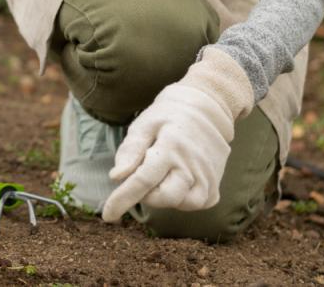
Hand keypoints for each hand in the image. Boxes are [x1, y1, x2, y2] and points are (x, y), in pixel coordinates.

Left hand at [101, 48, 254, 221]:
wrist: (206, 109)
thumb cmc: (167, 117)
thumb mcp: (144, 125)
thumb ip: (130, 151)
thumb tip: (116, 177)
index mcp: (170, 147)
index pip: (143, 181)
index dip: (123, 200)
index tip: (108, 216)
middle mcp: (192, 164)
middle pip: (164, 197)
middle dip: (147, 194)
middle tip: (145, 174)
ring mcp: (207, 175)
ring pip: (182, 204)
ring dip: (166, 197)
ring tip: (164, 175)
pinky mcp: (215, 183)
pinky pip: (197, 203)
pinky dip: (184, 199)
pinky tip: (178, 180)